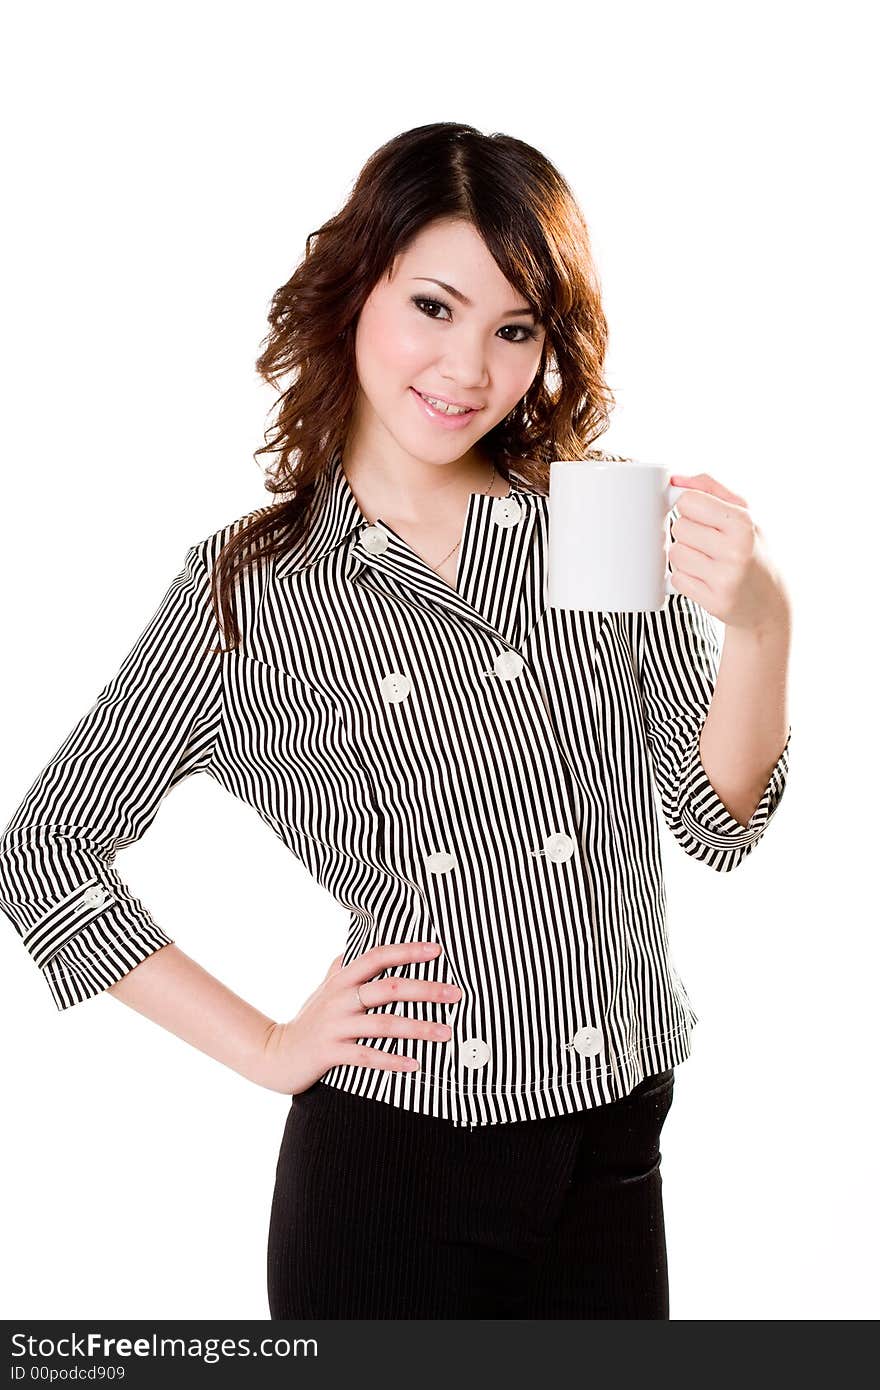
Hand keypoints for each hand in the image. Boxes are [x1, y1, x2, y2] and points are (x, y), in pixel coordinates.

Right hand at [254, 941, 461, 1094]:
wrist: (275, 1053)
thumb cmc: (308, 1019)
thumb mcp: (324, 989)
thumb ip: (341, 968)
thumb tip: (354, 948)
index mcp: (342, 979)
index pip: (378, 957)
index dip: (407, 951)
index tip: (437, 950)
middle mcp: (340, 998)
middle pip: (388, 988)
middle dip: (425, 990)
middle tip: (457, 993)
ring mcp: (335, 1026)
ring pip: (383, 1024)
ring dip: (418, 1028)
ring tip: (447, 1032)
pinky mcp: (330, 1053)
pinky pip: (367, 1056)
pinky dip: (393, 1060)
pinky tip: (416, 1064)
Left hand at [668, 472, 791, 633]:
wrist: (771, 599)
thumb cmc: (752, 549)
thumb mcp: (743, 512)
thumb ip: (709, 488)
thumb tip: (675, 479)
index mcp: (743, 522)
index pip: (688, 501)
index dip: (689, 507)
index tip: (700, 515)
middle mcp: (736, 550)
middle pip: (678, 527)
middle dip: (688, 533)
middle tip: (709, 542)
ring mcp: (725, 578)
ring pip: (674, 554)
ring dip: (685, 557)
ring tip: (708, 561)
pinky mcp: (714, 601)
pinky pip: (676, 580)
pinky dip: (686, 578)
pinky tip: (706, 579)